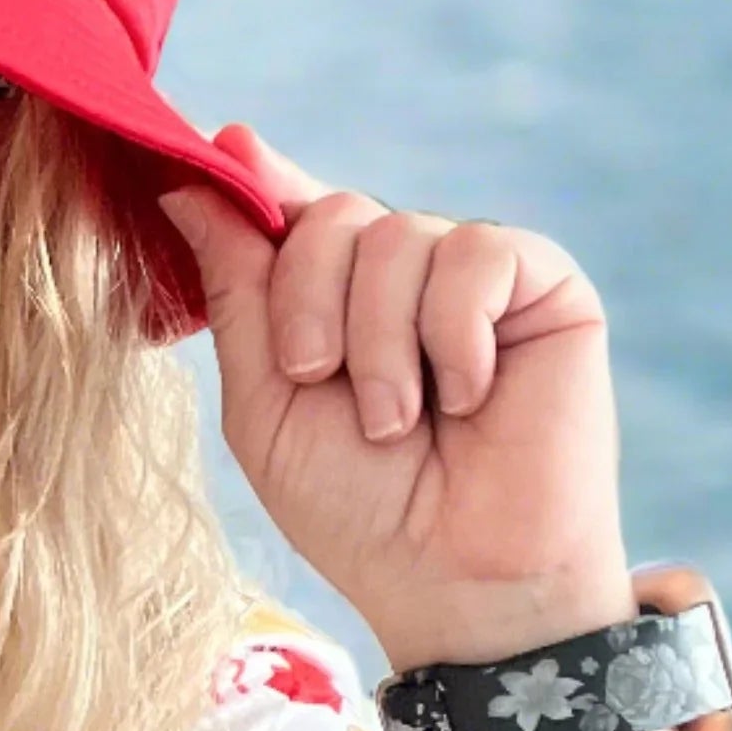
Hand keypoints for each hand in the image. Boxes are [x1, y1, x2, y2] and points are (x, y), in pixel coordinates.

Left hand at [160, 127, 635, 670]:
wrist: (455, 580)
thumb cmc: (357, 511)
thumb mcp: (264, 404)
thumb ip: (237, 290)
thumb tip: (190, 175)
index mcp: (328, 299)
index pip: (288, 211)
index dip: (253, 180)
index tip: (222, 150)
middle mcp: (398, 274)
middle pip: (330, 215)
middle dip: (307, 305)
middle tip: (320, 382)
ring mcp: (470, 274)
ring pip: (395, 234)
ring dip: (379, 344)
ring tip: (400, 422)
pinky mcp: (541, 284)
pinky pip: (475, 254)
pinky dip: (454, 335)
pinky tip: (467, 397)